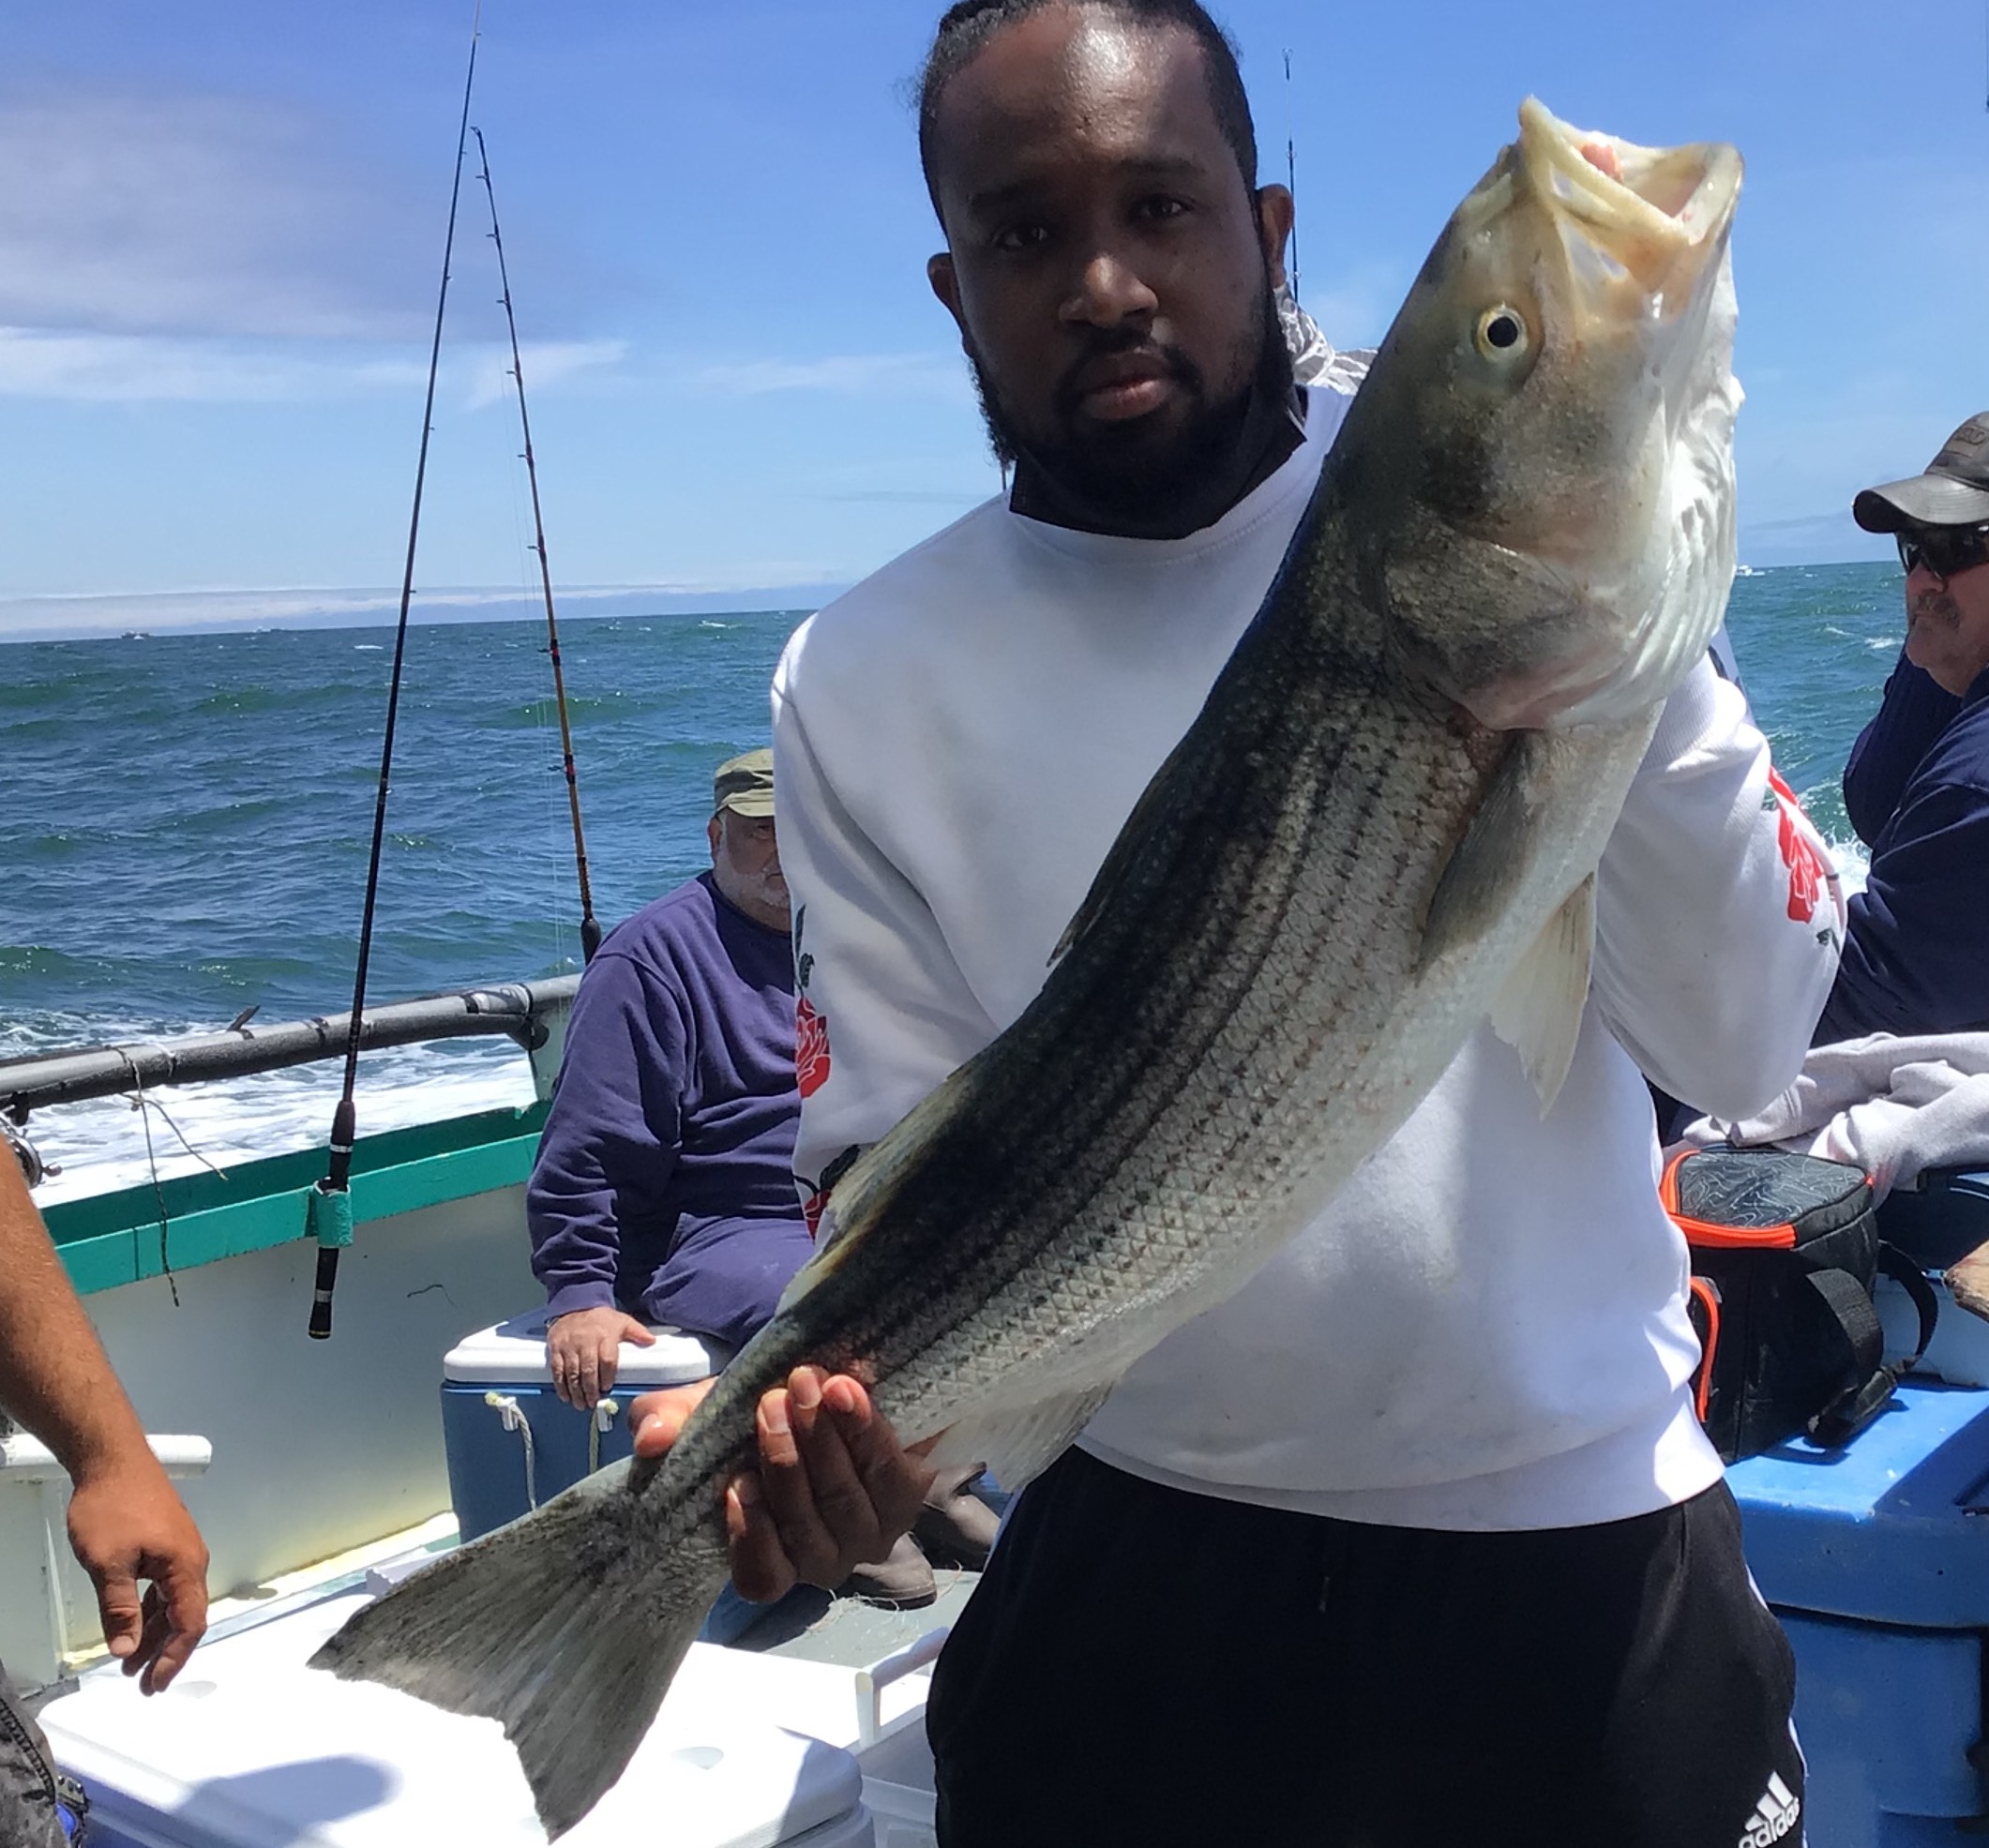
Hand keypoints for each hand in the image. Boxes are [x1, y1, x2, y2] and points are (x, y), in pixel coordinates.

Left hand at [66, 1457, 207, 1693]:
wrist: (112, 1460)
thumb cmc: (112, 1507)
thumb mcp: (108, 1564)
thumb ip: (119, 1610)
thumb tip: (125, 1649)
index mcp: (185, 1566)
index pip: (189, 1624)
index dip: (173, 1658)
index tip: (152, 1683)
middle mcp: (191, 1559)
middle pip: (185, 1616)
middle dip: (164, 1653)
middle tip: (141, 1683)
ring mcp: (180, 1550)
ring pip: (174, 1602)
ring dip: (154, 1633)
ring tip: (128, 1660)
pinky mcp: (166, 1542)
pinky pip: (165, 1586)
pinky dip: (150, 1610)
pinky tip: (132, 1622)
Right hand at [547, 1307, 655, 1408]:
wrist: (574, 1304)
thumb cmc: (601, 1319)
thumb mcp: (621, 1321)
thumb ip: (636, 1332)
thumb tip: (652, 1341)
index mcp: (605, 1335)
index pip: (607, 1359)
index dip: (607, 1377)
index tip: (608, 1388)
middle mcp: (585, 1340)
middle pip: (588, 1369)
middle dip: (591, 1390)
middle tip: (593, 1403)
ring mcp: (569, 1345)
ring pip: (572, 1373)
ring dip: (576, 1392)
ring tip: (581, 1404)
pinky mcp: (555, 1348)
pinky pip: (557, 1370)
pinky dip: (561, 1386)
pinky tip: (566, 1397)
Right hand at [632, 1366, 935, 1601]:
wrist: (825, 1390)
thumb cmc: (753, 1418)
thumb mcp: (703, 1415)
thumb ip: (668, 1421)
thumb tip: (651, 1438)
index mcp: (772, 1556)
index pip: (762, 1578)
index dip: (752, 1539)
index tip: (736, 1483)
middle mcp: (822, 1557)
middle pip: (807, 1526)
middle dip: (787, 1460)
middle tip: (772, 1401)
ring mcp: (868, 1531)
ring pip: (845, 1498)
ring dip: (823, 1439)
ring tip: (804, 1385)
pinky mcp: (905, 1493)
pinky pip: (887, 1471)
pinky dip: (864, 1430)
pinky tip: (845, 1392)